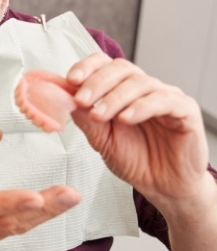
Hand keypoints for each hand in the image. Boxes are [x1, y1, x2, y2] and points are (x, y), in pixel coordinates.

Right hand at [0, 128, 80, 246]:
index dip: (10, 202)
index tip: (34, 197)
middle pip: (11, 219)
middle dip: (44, 208)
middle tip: (70, 194)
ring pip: (19, 226)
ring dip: (49, 213)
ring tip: (71, 197)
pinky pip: (20, 227)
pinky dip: (41, 217)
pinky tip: (59, 204)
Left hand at [67, 53, 209, 204]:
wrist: (162, 186)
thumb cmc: (134, 159)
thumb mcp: (101, 139)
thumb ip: (85, 118)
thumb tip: (64, 98)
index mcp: (121, 89)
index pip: (104, 64)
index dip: (87, 67)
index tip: (70, 79)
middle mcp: (143, 88)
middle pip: (120, 69)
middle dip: (96, 83)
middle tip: (81, 100)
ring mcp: (166, 96)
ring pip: (140, 83)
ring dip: (115, 97)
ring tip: (99, 114)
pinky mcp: (186, 111)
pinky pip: (165, 100)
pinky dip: (141, 107)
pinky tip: (126, 118)